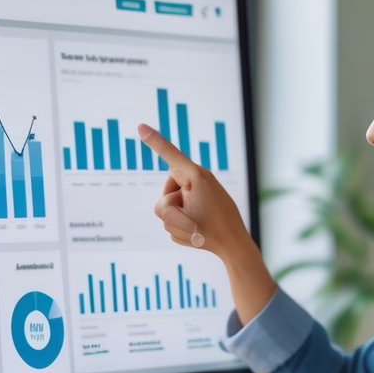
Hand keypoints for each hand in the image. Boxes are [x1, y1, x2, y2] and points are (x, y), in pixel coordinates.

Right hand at [137, 124, 248, 256]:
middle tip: (193, 222)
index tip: (141, 127)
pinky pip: (177, 222)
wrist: (233, 245)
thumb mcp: (184, 218)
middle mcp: (195, 182)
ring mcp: (196, 196)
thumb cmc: (211, 230)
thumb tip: (165, 206)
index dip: (154, 141)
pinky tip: (199, 235)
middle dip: (172, 214)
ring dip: (180, 225)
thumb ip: (165, 208)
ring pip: (168, 213)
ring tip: (199, 229)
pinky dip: (185, 231)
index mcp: (195, 175)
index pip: (170, 154)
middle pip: (164, 198)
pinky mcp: (197, 209)